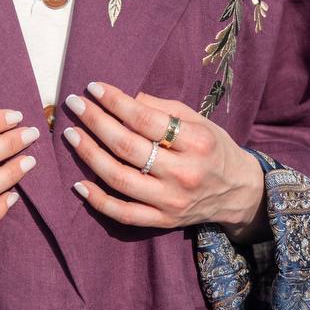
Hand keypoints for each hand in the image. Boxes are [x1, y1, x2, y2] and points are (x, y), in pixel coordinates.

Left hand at [62, 82, 268, 240]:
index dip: (115, 102)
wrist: (238, 192)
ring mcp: (171, 201)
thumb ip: (164, 109)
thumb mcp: (199, 121)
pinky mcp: (162, 221)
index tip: (93, 88)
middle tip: (74, 104)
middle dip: (95, 122)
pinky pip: (123, 213)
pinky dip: (97, 200)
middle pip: (128, 147)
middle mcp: (184, 173)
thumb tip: (127, 98)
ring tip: (71, 134)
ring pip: (119, 178)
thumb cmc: (213, 148)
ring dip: (89, 155)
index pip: (146, 119)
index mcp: (196, 142)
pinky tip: (78, 183)